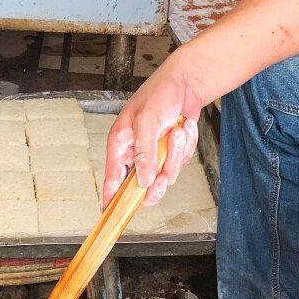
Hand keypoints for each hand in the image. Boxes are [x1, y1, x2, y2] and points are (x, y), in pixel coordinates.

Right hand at [102, 46, 205, 206]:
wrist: (187, 83)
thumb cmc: (160, 93)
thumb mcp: (147, 121)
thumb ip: (143, 153)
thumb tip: (142, 180)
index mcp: (120, 147)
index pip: (112, 181)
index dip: (112, 200)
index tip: (112, 216)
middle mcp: (136, 155)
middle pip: (141, 188)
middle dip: (157, 183)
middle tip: (164, 176)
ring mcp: (154, 157)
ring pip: (164, 177)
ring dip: (175, 157)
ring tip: (177, 133)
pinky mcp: (171, 154)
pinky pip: (179, 164)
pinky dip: (185, 148)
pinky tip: (183, 128)